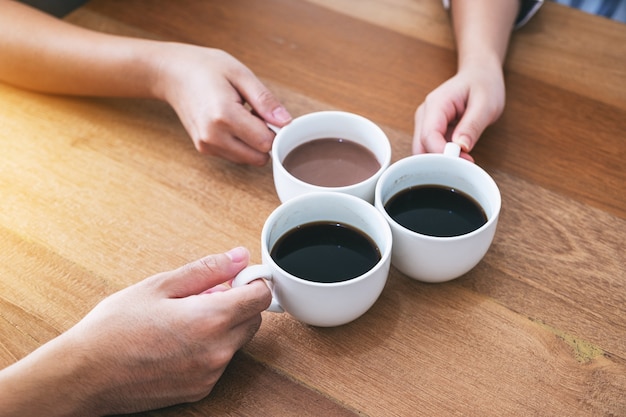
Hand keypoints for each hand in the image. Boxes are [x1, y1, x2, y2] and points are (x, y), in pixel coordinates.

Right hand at [0, 247, 271, 415]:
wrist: (84, 377)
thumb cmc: (114, 329)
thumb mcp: (158, 286)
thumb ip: (206, 270)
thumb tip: (238, 257)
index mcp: (210, 319)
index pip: (260, 297)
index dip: (252, 282)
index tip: (237, 277)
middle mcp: (217, 351)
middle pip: (253, 320)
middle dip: (237, 303)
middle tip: (203, 295)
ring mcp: (210, 374)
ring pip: (237, 341)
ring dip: (223, 326)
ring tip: (183, 319)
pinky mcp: (200, 390)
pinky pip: (220, 361)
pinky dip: (210, 347)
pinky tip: (178, 341)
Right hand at [154, 44, 291, 164]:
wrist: (173, 74)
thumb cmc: (205, 68)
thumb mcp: (240, 74)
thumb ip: (265, 100)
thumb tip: (285, 121)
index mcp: (223, 116)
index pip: (266, 142)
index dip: (275, 130)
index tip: (268, 113)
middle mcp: (213, 136)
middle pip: (258, 157)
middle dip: (264, 139)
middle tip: (255, 114)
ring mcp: (207, 145)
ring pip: (248, 160)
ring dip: (253, 143)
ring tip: (241, 116)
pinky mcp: (204, 149)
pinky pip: (236, 156)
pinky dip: (241, 144)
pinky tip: (232, 123)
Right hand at [413, 61, 505, 162]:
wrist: (479, 74)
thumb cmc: (483, 84)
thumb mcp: (486, 103)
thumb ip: (473, 125)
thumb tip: (461, 147)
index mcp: (436, 104)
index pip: (428, 135)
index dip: (442, 153)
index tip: (462, 162)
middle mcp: (425, 114)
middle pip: (420, 146)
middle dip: (439, 161)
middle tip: (465, 165)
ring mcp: (426, 123)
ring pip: (423, 151)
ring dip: (441, 160)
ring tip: (465, 160)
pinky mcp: (431, 130)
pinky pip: (431, 149)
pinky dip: (444, 157)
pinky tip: (460, 156)